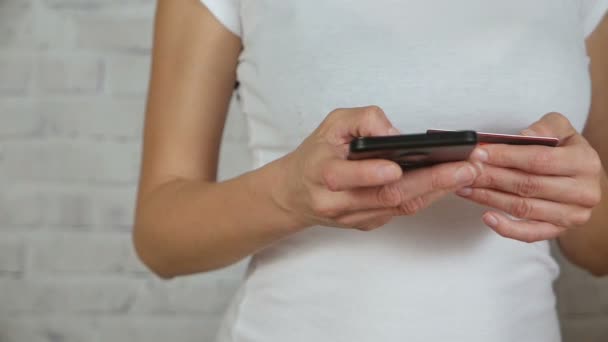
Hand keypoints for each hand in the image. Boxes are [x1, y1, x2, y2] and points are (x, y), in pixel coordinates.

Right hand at [273, 106, 478, 230]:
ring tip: (468, 172)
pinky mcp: (368, 224)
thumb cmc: (316, 154)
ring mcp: (354, 218)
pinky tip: (448, 182)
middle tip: (465, 167)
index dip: (372, 174)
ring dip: (437, 190)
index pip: (346, 177)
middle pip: (386, 196)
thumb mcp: (331, 124)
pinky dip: (427, 196)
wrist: (295, 193)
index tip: (398, 166)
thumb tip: (395, 133)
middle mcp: (337, 202)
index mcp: (322, 173)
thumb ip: (362, 121)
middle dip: (430, 181)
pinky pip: (401, 212)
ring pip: (399, 207)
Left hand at [456, 113, 602, 242]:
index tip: (479, 153)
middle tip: (465, 170)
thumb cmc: (566, 151)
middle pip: (527, 185)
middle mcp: (583, 192)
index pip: (538, 160)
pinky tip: (487, 217)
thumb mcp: (562, 130)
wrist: (582, 179)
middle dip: (491, 176)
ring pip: (522, 207)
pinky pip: (529, 234)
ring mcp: (572, 215)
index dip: (505, 156)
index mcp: (585, 163)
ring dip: (489, 198)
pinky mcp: (558, 231)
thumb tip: (524, 136)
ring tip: (465, 187)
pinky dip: (506, 228)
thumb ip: (545, 128)